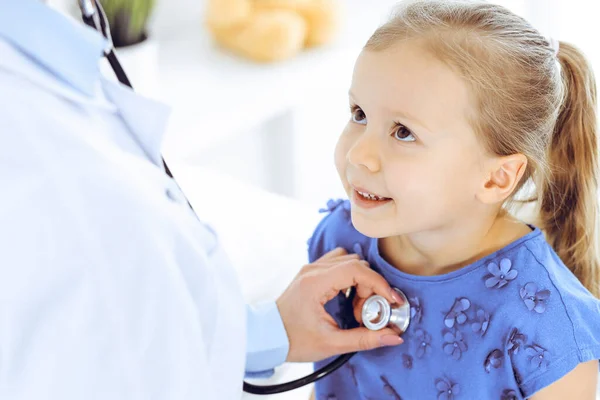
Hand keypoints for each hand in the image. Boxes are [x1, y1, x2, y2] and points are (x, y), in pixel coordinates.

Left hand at [276, 248, 404, 362]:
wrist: (268, 337)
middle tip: (367, 313)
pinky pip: (337, 263)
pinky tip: (347, 297)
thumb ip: (364, 339)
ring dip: (360, 280)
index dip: (378, 283)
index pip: (356, 269)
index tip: (391, 300)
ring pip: (348, 260)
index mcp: (315, 283)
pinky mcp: (310, 272)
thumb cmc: (294, 341)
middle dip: (369, 286)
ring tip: (356, 306)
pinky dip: (349, 276)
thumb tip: (394, 337)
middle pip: (355, 263)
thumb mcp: (331, 344)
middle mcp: (313, 270)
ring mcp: (310, 269)